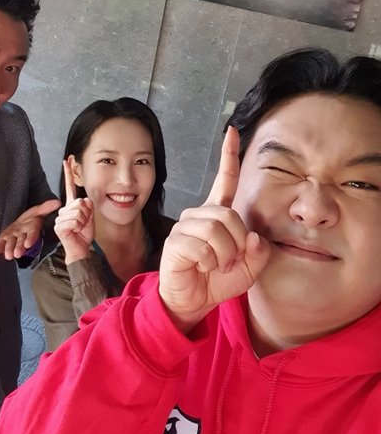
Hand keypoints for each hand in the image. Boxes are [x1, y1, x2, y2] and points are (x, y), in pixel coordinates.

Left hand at [0, 199, 60, 259]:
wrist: (23, 223)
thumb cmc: (32, 218)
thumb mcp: (39, 210)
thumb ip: (47, 207)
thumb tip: (58, 202)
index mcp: (32, 228)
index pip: (32, 234)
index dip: (31, 239)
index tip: (28, 244)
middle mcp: (23, 235)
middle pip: (21, 241)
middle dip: (19, 248)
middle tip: (17, 254)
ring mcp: (14, 238)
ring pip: (11, 244)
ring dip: (9, 250)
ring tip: (8, 256)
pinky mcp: (5, 239)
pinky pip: (2, 244)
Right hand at [54, 160, 93, 264]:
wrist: (81, 248)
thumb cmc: (84, 233)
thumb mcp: (90, 216)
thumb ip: (88, 206)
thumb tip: (83, 200)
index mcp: (70, 206)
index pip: (69, 187)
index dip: (68, 174)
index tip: (66, 161)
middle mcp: (63, 210)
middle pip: (80, 203)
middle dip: (86, 214)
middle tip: (83, 223)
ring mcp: (59, 218)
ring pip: (78, 212)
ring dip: (83, 222)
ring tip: (79, 228)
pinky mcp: (59, 227)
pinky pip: (75, 221)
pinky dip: (79, 227)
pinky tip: (75, 232)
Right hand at [159, 126, 270, 332]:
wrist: (193, 302)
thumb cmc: (218, 280)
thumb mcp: (248, 269)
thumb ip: (258, 252)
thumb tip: (253, 236)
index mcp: (218, 214)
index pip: (225, 180)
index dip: (228, 156)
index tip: (232, 131)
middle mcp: (200, 215)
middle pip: (228, 215)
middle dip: (238, 243)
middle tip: (232, 261)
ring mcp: (185, 226)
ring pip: (216, 229)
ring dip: (225, 255)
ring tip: (218, 266)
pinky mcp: (175, 241)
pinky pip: (202, 246)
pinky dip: (210, 262)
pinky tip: (203, 267)